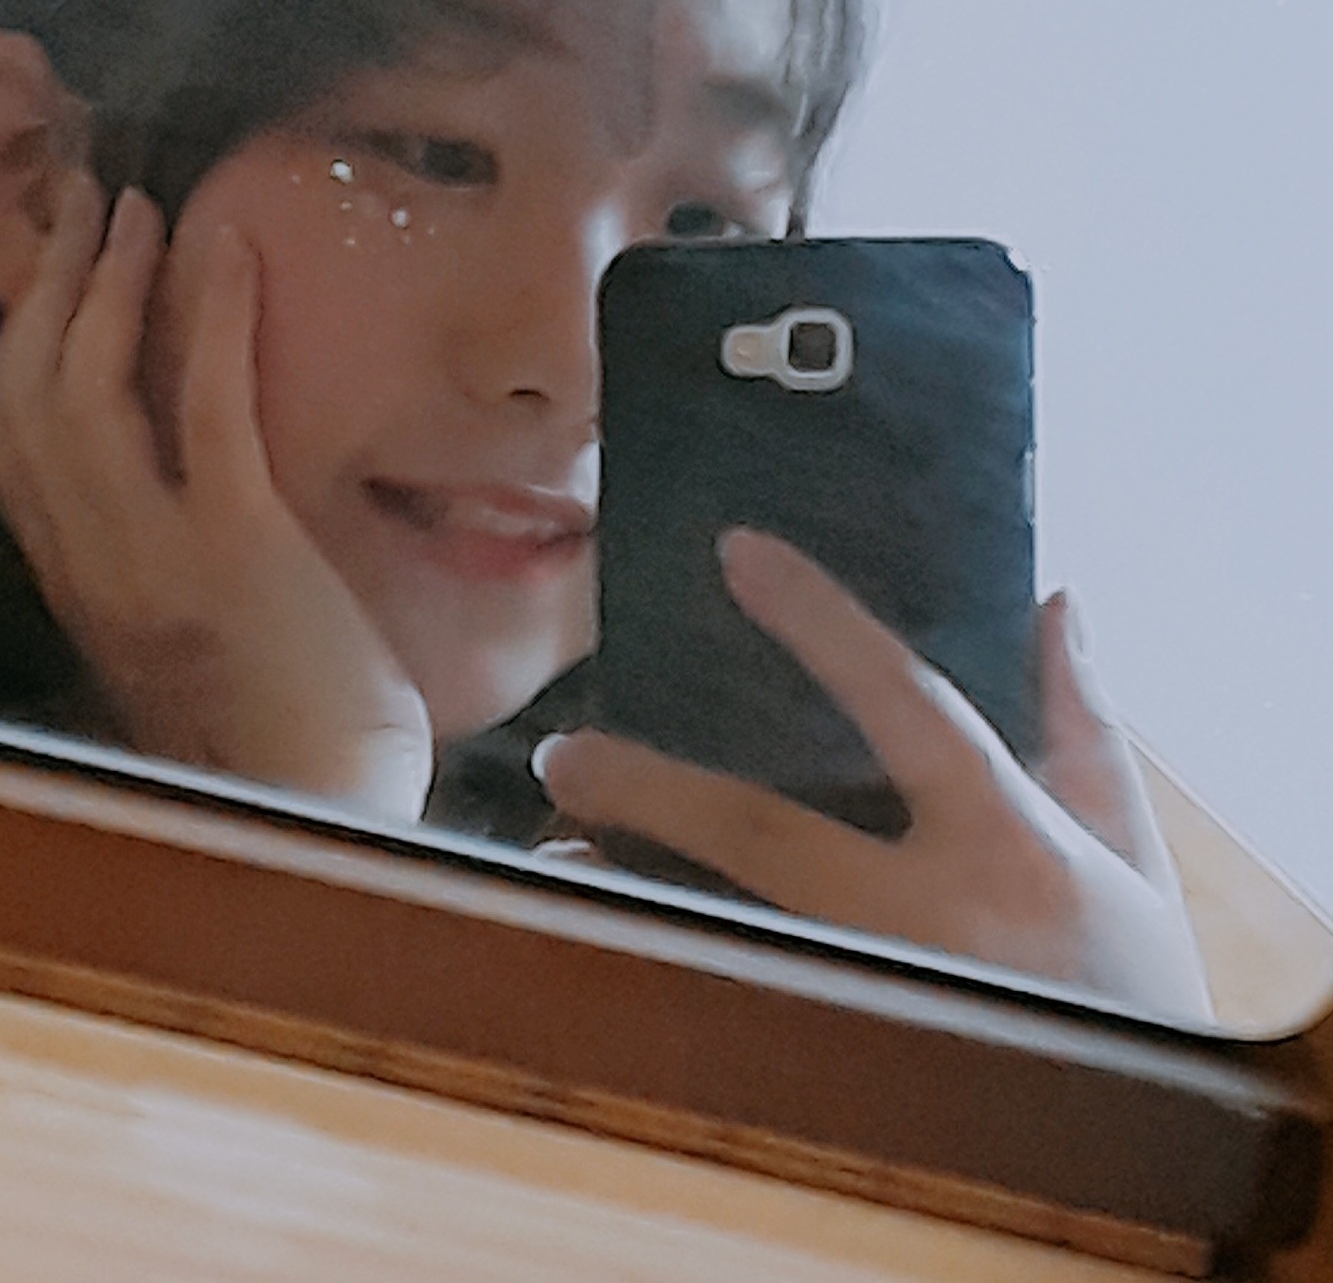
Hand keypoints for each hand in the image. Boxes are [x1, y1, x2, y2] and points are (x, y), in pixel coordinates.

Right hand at [0, 175, 432, 822]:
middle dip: (50, 282)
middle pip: (23, 393)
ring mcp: (156, 559)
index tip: (55, 268)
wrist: (328, 824)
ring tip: (141, 207)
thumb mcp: (187, 637)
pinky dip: (207, 312)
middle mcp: (92, 566)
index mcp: (79, 582)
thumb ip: (154, 560)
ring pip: (83, 388)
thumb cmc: (278, 734)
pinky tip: (227, 247)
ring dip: (108, 281)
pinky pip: (203, 406)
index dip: (18, 337)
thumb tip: (170, 474)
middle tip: (94, 200)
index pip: (4, 439)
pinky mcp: (237, 553)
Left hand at [534, 529, 1211, 1018]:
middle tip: (567, 756)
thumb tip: (1054, 604)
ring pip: (724, 931)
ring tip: (559, 856)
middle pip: (767, 836)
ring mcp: (882, 1002)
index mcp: (1012, 845)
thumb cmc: (1137, 990)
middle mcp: (935, 921)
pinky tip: (609, 940)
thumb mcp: (1128, 854)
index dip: (821, 623)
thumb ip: (1084, 728)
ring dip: (632, 892)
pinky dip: (667, 969)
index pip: (904, 704)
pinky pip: (734, 1002)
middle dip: (655, 789)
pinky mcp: (848, 1065)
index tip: (738, 552)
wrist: (1154, 1161)